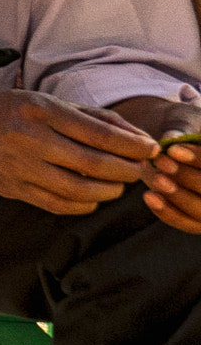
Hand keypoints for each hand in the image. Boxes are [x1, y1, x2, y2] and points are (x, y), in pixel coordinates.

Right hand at [0, 89, 159, 213]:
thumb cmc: (2, 110)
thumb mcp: (40, 100)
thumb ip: (86, 115)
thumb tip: (131, 133)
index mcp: (39, 109)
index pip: (98, 132)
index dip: (132, 144)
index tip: (150, 149)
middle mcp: (28, 137)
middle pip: (94, 163)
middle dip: (127, 170)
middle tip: (140, 171)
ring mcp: (18, 166)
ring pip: (79, 189)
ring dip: (109, 190)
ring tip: (118, 185)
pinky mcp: (11, 188)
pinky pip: (58, 204)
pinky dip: (84, 204)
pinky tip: (92, 196)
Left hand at [112, 95, 200, 232]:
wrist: (169, 144)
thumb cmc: (180, 126)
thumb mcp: (182, 121)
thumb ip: (180, 130)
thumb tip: (173, 138)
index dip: (198, 159)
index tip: (173, 150)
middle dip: (187, 177)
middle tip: (160, 163)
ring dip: (178, 197)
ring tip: (155, 179)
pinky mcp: (197, 220)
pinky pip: (186, 223)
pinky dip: (168, 213)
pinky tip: (149, 196)